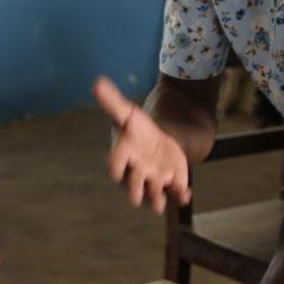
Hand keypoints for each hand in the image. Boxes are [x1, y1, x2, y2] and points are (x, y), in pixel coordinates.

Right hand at [92, 76, 191, 212]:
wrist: (158, 144)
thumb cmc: (137, 131)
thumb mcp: (128, 114)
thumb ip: (113, 102)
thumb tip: (97, 81)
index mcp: (123, 158)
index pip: (115, 166)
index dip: (115, 167)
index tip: (115, 169)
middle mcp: (136, 174)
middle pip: (133, 186)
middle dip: (135, 190)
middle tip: (137, 193)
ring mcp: (153, 182)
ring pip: (153, 197)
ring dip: (157, 199)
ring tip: (160, 201)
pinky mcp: (171, 185)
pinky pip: (174, 196)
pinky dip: (180, 196)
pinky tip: (186, 193)